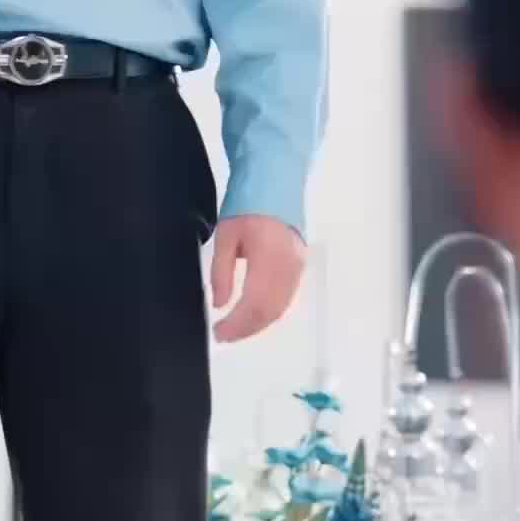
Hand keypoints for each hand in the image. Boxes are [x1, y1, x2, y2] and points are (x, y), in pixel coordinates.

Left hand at [210, 215, 305, 343]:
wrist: (276, 185)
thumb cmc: (247, 207)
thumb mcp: (225, 236)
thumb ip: (221, 271)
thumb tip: (219, 304)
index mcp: (268, 259)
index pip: (254, 304)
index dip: (236, 324)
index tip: (218, 332)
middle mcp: (288, 268)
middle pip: (269, 311)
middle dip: (246, 329)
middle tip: (224, 335)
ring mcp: (298, 268)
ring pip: (280, 308)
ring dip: (258, 324)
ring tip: (236, 330)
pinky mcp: (300, 266)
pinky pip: (287, 298)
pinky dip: (270, 313)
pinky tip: (254, 316)